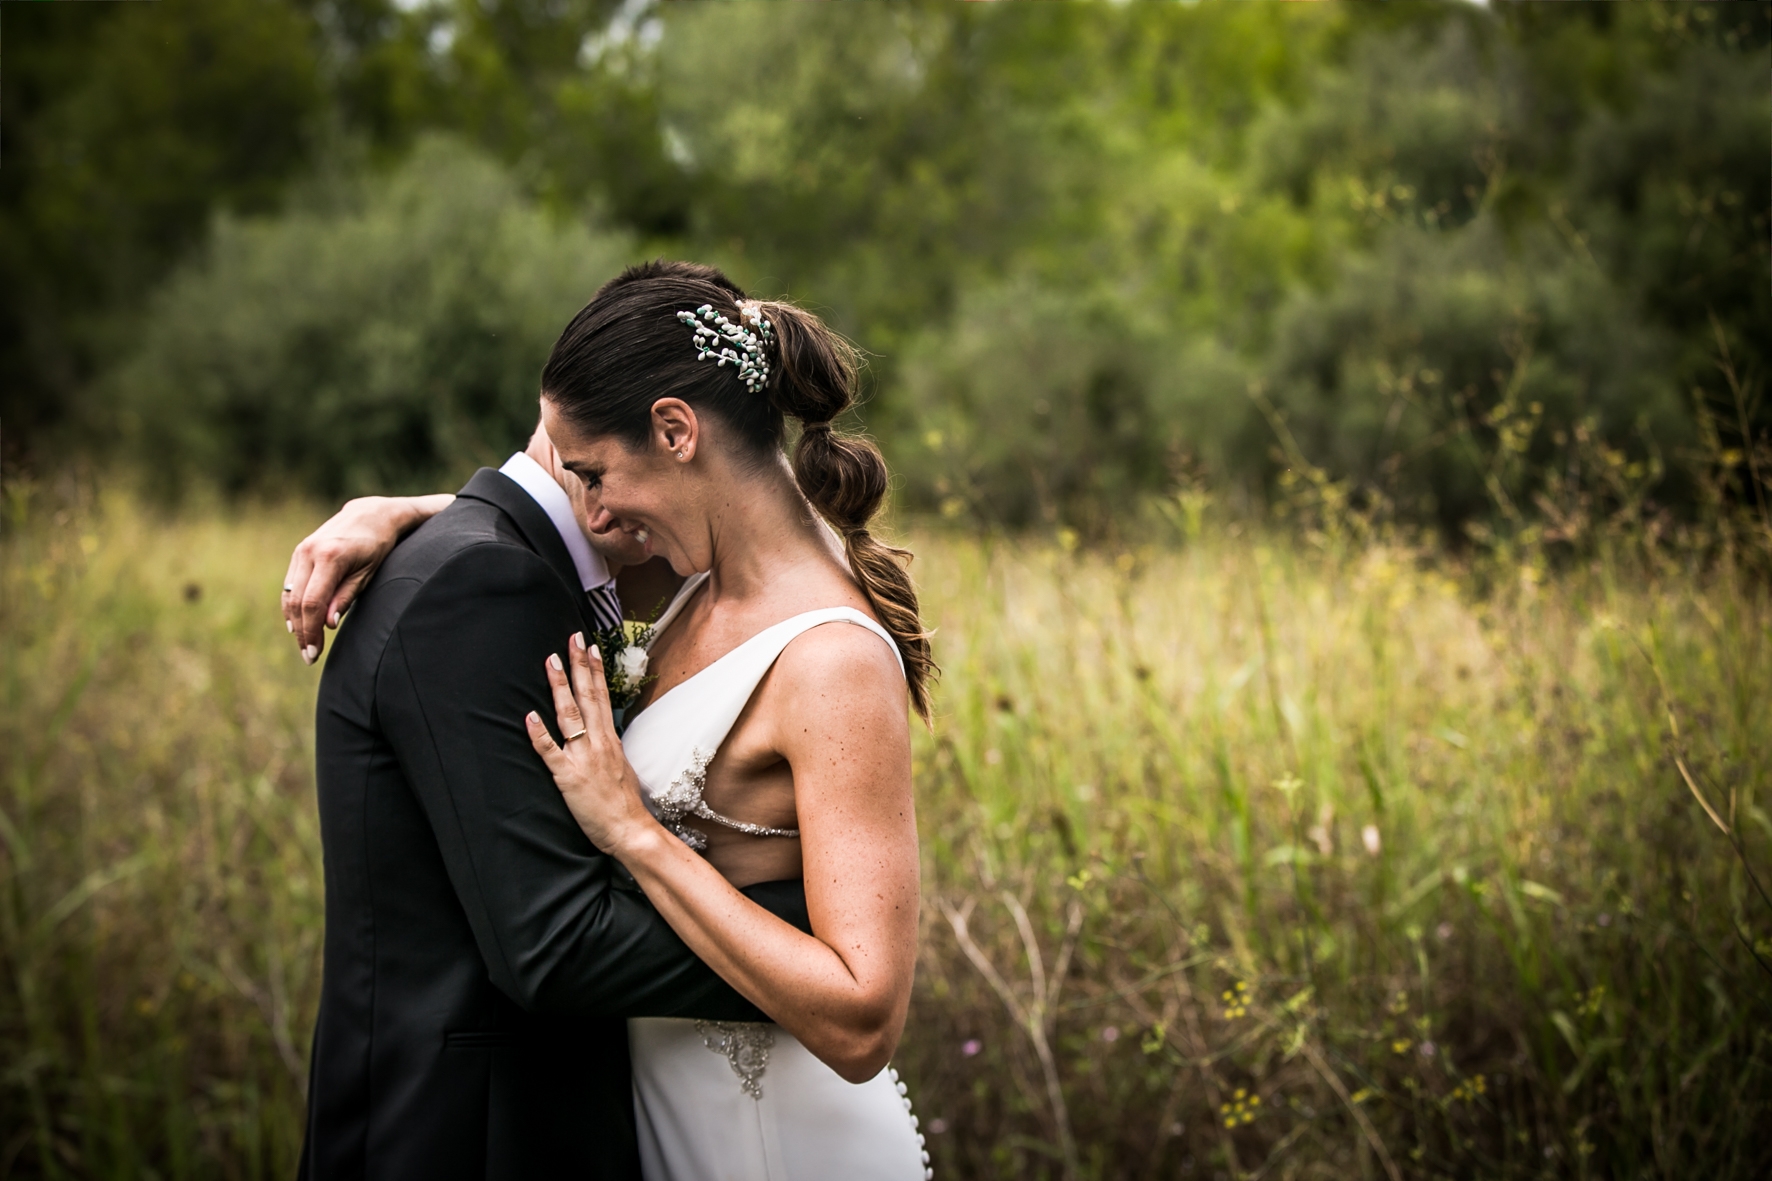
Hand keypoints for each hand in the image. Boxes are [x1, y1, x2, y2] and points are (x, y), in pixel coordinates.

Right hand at [281, 494, 449, 662]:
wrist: (370, 515)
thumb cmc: (376, 546)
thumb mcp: (368, 573)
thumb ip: (346, 597)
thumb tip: (327, 624)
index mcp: (330, 557)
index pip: (313, 602)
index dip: (311, 630)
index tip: (314, 652)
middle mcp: (310, 552)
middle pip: (297, 601)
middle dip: (302, 632)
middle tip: (309, 657)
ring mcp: (301, 551)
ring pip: (289, 594)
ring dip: (294, 622)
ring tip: (304, 645)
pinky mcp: (299, 553)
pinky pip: (290, 585)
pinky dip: (292, 606)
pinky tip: (298, 624)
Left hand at [526, 632, 659, 854]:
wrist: (630, 830)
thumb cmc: (624, 803)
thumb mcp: (621, 766)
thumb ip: (609, 746)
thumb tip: (602, 731)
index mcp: (610, 740)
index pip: (603, 697)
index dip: (596, 670)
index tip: (591, 646)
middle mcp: (598, 743)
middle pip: (588, 697)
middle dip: (578, 666)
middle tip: (572, 638)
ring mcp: (583, 758)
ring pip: (569, 716)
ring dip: (559, 687)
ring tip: (551, 662)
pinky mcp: (568, 777)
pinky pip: (550, 752)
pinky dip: (539, 733)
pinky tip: (529, 716)